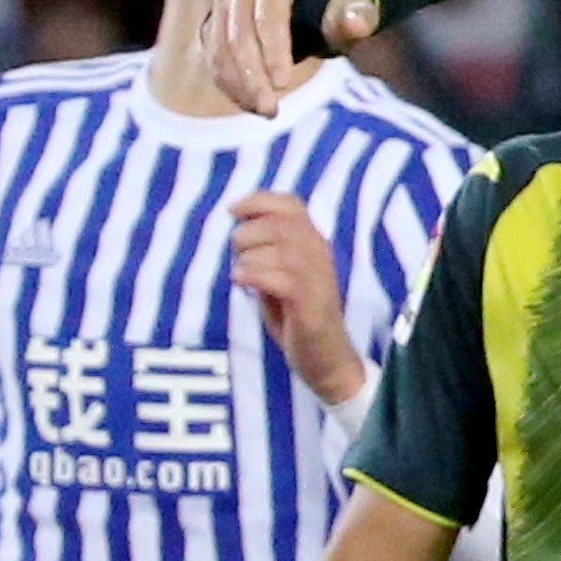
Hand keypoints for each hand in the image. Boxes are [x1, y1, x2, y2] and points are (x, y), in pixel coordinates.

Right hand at [204, 0, 346, 116]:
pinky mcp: (212, 26)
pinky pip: (214, 60)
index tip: (284, 85)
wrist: (310, 5)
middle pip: (239, 36)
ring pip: (220, 51)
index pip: (268, 16)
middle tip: (272, 110)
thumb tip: (358, 23)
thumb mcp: (350, 11)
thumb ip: (357, 15)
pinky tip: (253, 105)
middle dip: (253, 77)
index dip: (273, 51)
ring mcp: (222, 5)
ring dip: (240, 86)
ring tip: (266, 111)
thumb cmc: (333, 10)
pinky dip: (231, 86)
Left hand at [230, 187, 361, 405]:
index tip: (232, 210)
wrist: (328, 360)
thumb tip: (238, 231)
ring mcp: (318, 279)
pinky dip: (254, 274)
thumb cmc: (298, 318)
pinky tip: (242, 282)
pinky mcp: (310, 303)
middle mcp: (320, 255)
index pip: (291, 205)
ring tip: (240, 273)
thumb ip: (267, 253)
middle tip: (237, 255)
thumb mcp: (280, 277)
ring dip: (248, 256)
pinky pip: (281, 277)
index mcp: (313, 244)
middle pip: (280, 224)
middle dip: (247, 234)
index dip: (259, 201)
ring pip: (281, 248)